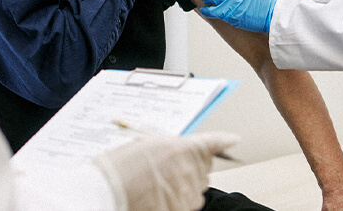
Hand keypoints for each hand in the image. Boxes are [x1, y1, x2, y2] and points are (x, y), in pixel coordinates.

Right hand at [93, 132, 239, 210]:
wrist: (109, 190)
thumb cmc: (122, 165)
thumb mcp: (147, 144)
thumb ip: (173, 148)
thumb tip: (184, 152)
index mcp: (181, 147)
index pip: (211, 143)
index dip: (224, 141)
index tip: (233, 140)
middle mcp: (190, 169)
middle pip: (203, 170)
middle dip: (191, 170)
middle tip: (167, 172)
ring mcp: (187, 192)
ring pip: (196, 191)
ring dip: (184, 188)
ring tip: (158, 187)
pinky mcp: (182, 210)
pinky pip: (187, 205)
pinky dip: (177, 203)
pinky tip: (158, 198)